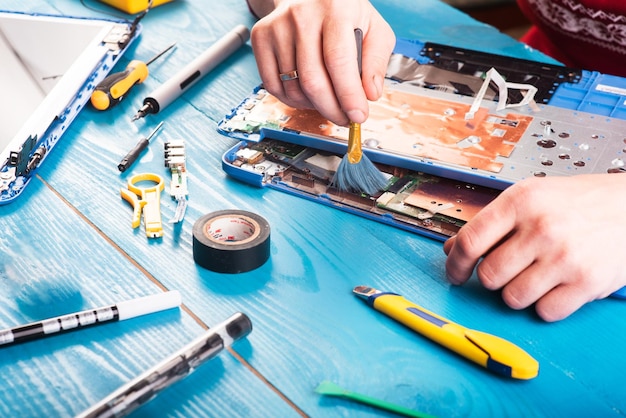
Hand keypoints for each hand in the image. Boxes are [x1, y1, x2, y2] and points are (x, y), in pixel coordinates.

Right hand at [249, 0, 394, 125]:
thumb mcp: (374, 29)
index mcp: (336, 10)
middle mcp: (302, 15)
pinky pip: (273, 86)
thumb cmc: (344, 15)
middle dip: (331, 109)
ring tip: (328, 102)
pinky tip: (307, 95)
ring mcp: (278, 27)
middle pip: (313, 80)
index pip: (338, 61)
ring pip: (293, 87)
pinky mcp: (261, 38)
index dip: (348, 96)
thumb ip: (376, 62)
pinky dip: (292, 100)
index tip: (358, 116)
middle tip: (344, 118)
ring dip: (313, 106)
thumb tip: (370, 94)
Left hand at [443, 174, 625, 320]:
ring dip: (517, 293)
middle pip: (489, 276)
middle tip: (507, 269)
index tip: (455, 274)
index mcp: (520, 201)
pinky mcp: (587, 282)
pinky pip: (544, 312)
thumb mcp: (529, 198)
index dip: (455, 264)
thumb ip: (490, 223)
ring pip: (513, 298)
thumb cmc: (578, 202)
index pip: (469, 242)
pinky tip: (555, 286)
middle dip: (492, 278)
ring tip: (534, 276)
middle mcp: (541, 227)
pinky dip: (545, 305)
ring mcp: (565, 256)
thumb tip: (453, 249)